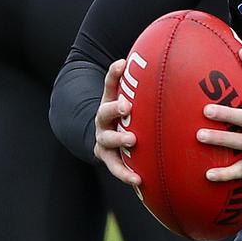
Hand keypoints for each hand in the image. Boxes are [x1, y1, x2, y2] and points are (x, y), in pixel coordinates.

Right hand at [93, 59, 141, 188]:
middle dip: (114, 110)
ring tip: (133, 147)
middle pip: (104, 114)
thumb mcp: (121, 94)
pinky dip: (126, 174)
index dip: (114, 74)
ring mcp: (103, 141)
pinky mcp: (109, 158)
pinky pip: (116, 167)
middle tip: (127, 108)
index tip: (123, 64)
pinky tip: (139, 181)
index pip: (109, 84)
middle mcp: (102, 121)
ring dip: (119, 145)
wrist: (103, 135)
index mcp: (108, 101)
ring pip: (108, 144)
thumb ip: (124, 78)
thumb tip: (129, 59)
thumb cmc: (121, 112)